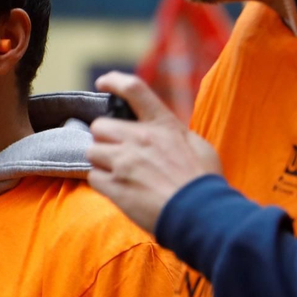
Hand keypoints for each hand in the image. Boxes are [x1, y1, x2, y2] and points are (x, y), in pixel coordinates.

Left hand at [86, 71, 221, 230]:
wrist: (200, 215)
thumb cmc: (203, 182)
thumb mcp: (198, 146)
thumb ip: (175, 134)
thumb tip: (165, 132)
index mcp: (163, 125)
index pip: (134, 90)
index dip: (114, 81)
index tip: (103, 82)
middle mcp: (140, 138)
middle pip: (99, 126)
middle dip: (104, 138)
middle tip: (117, 151)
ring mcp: (125, 162)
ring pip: (92, 151)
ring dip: (101, 161)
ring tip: (118, 173)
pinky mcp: (115, 187)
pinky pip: (93, 178)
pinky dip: (102, 183)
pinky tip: (119, 189)